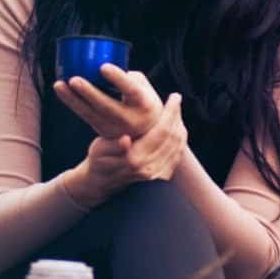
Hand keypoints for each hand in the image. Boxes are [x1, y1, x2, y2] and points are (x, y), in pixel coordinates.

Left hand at [54, 65, 163, 138]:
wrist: (147, 130)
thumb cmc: (143, 99)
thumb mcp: (143, 86)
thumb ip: (126, 75)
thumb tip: (102, 64)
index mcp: (144, 104)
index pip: (131, 91)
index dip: (118, 79)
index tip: (103, 66)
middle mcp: (130, 119)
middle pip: (106, 106)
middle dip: (88, 93)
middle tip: (73, 79)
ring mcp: (115, 129)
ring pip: (90, 114)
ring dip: (72, 99)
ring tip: (59, 84)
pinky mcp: (102, 131)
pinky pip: (85, 116)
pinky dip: (72, 103)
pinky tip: (62, 90)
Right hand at [63, 93, 187, 208]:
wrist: (103, 181)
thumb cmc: (99, 159)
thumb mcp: (99, 149)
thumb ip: (113, 145)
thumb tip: (125, 140)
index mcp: (134, 159)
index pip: (161, 132)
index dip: (170, 113)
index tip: (174, 97)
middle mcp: (149, 168)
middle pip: (172, 137)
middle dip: (176, 116)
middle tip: (176, 98)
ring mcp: (157, 174)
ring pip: (178, 145)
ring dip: (179, 126)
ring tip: (176, 110)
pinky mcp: (161, 177)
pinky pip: (177, 154)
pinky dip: (180, 139)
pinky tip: (176, 127)